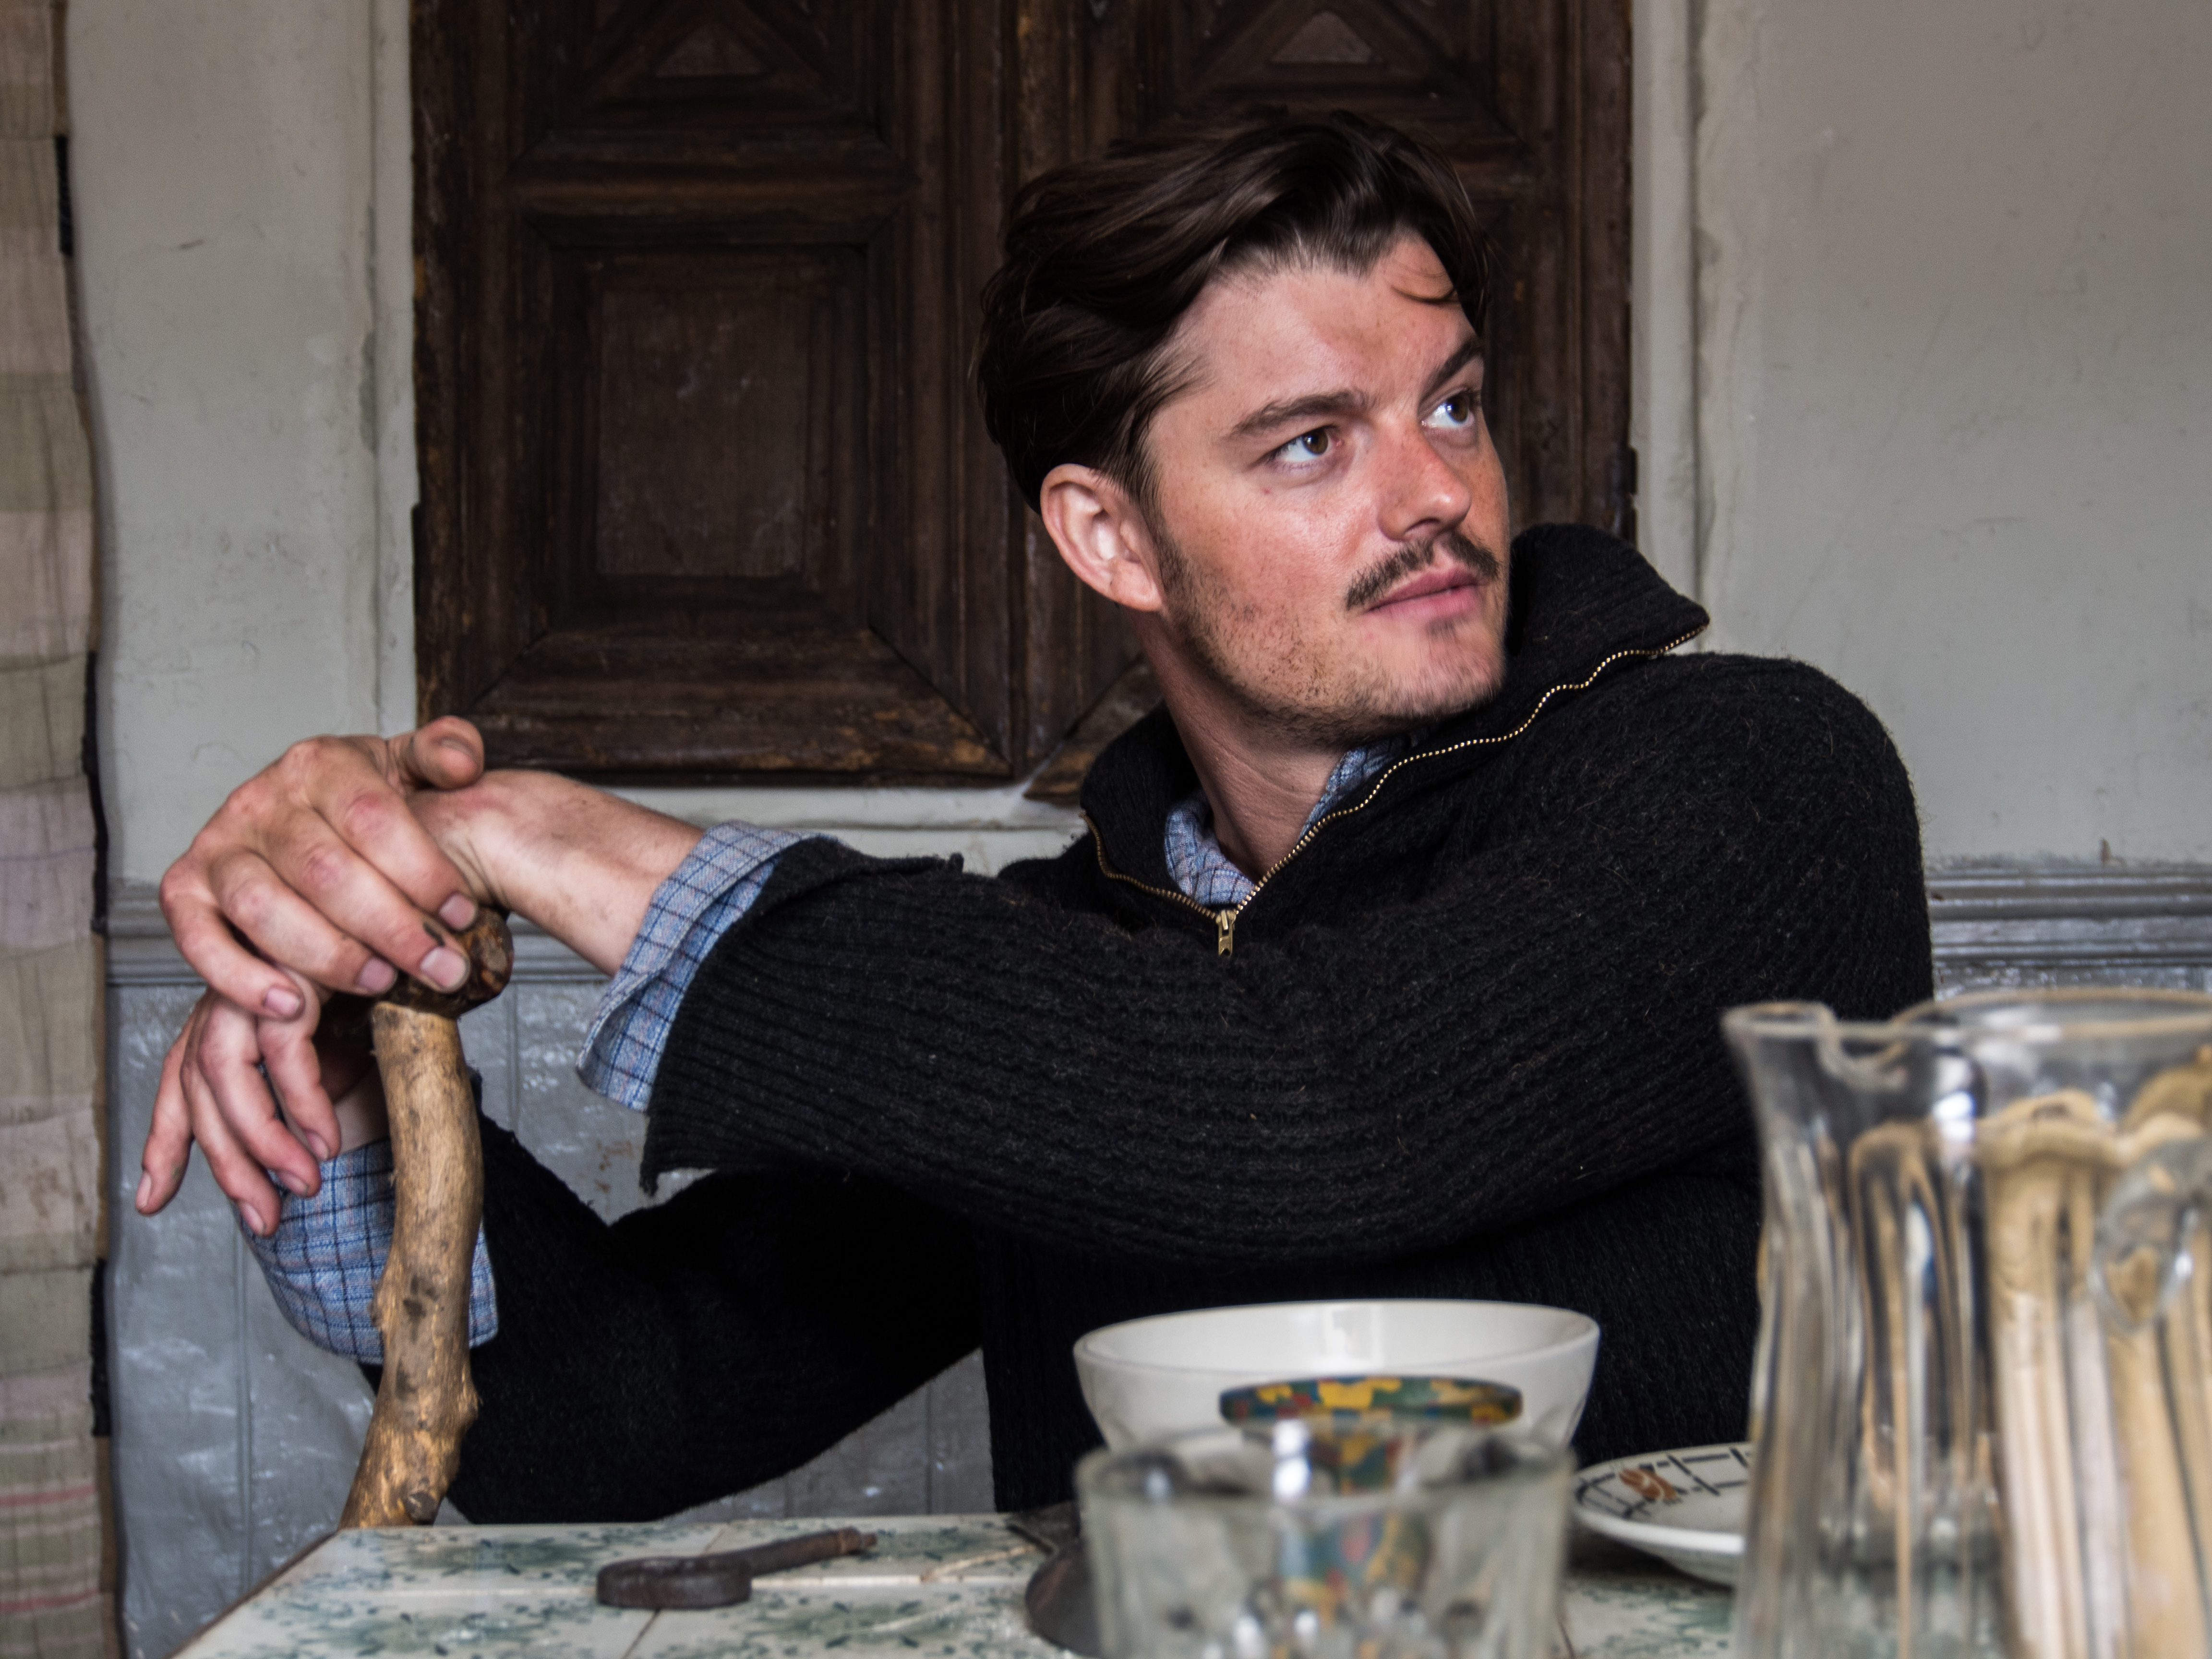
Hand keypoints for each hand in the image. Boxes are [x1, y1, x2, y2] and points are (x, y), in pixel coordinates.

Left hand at [139, 983, 389, 1234]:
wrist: (435, 897)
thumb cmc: (397, 961)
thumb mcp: (349, 1032)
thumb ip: (319, 1071)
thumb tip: (313, 1143)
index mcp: (235, 1003)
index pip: (181, 1075)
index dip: (165, 1139)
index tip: (151, 1199)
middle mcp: (231, 986)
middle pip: (196, 1083)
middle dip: (225, 1160)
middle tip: (263, 1216)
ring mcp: (256, 972)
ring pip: (224, 1070)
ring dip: (262, 1137)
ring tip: (306, 1179)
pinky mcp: (294, 965)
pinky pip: (281, 1047)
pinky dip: (300, 1098)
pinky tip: (325, 1134)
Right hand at [159, 717, 490, 1017]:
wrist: (301, 816)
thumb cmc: (362, 801)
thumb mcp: (408, 765)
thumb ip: (444, 752)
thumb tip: (462, 762)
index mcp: (319, 764)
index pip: (373, 818)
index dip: (423, 871)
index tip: (462, 913)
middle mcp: (259, 802)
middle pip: (325, 871)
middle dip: (392, 927)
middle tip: (441, 964)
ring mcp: (216, 847)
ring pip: (265, 909)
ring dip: (328, 956)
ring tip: (382, 981)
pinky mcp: (185, 892)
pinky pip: (198, 941)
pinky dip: (239, 978)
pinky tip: (291, 1005)